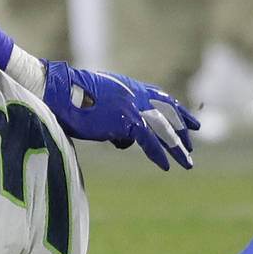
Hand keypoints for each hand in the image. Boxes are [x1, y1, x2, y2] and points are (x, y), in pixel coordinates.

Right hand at [43, 61, 199, 169]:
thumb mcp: (100, 100)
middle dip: (183, 129)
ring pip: (164, 129)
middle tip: (191, 144)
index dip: (178, 110)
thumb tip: (122, 136)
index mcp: (130, 87)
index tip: (190, 120)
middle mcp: (136, 95)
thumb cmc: (71, 97)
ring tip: (187, 163)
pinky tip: (166, 166)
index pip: (161, 98)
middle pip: (168, 113)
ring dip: (177, 148)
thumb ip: (116, 112)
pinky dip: (158, 155)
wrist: (61, 92)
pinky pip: (149, 141)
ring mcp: (133, 107)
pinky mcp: (127, 121)